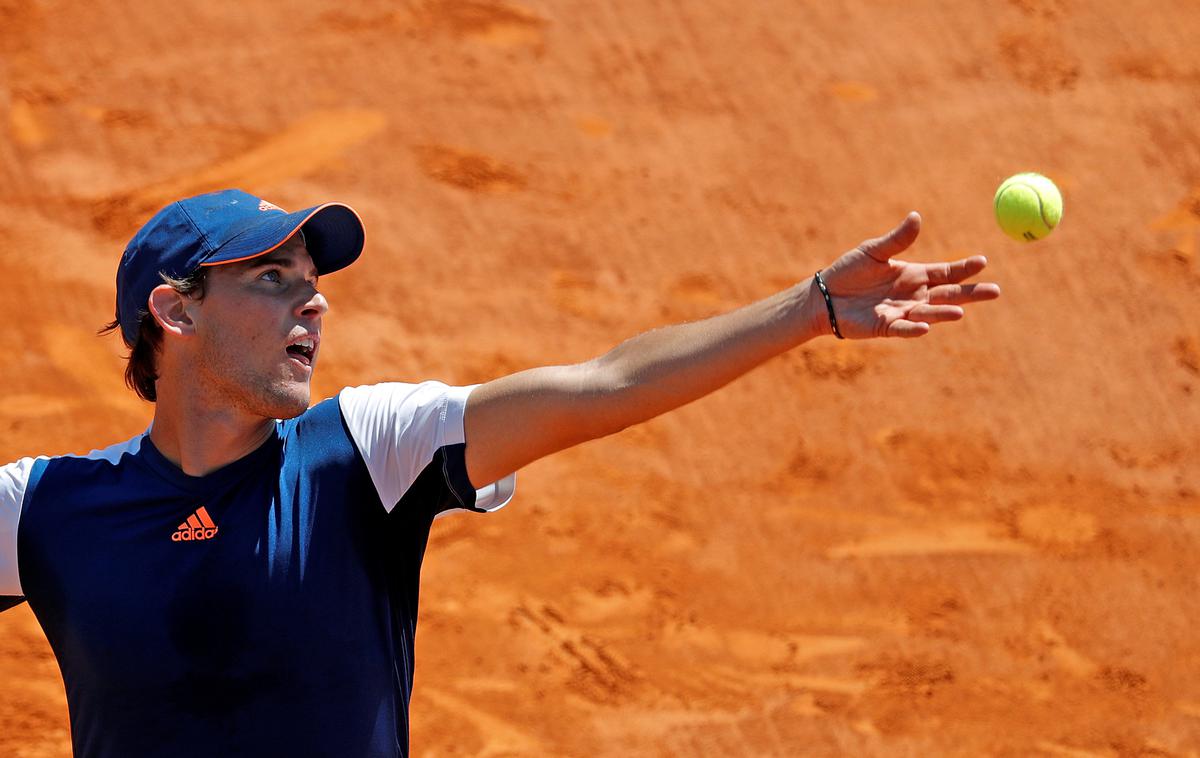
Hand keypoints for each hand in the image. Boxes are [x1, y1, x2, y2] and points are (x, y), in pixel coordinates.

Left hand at [817, 212, 1000, 338]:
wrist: (824, 296)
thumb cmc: (849, 271)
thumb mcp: (874, 251)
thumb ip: (897, 239)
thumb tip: (916, 216)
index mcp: (915, 275)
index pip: (946, 272)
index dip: (964, 268)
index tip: (983, 262)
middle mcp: (914, 295)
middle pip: (948, 295)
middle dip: (971, 294)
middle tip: (995, 291)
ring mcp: (902, 312)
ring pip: (929, 313)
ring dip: (944, 313)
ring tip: (960, 312)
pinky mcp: (886, 327)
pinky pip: (903, 329)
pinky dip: (913, 329)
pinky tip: (924, 327)